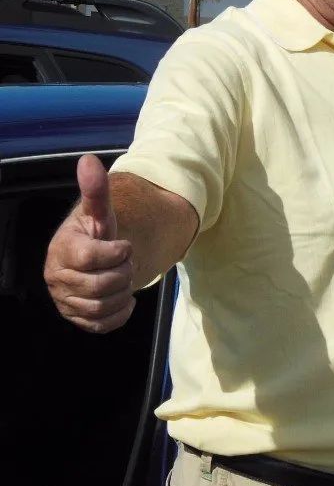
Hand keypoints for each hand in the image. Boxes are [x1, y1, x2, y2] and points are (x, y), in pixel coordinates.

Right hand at [44, 154, 135, 332]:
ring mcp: (65, 300)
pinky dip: (120, 314)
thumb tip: (89, 160)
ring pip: (102, 306)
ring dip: (123, 293)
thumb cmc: (96, 233)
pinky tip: (124, 299)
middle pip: (101, 285)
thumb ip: (96, 191)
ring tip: (123, 278)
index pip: (92, 257)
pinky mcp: (77, 318)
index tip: (123, 245)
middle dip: (123, 273)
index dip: (117, 252)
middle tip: (124, 263)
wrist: (93, 258)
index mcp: (62, 250)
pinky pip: (102, 325)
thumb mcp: (99, 212)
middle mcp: (57, 277)